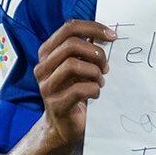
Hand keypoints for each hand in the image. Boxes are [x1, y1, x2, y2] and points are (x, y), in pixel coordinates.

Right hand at [33, 19, 114, 148]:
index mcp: (48, 52)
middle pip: (71, 44)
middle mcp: (43, 67)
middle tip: (106, 67)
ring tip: (100, 82)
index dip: (93, 28)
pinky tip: (95, 94)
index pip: (69, 28)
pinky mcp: (55, 104)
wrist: (64, 126)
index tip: (113, 36)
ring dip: (94, 72)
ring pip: (72, 65)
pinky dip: (94, 89)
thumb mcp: (79, 67)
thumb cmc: (74, 92)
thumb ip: (86, 50)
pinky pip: (79, 89)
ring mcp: (46, 86)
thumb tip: (105, 33)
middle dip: (96, 53)